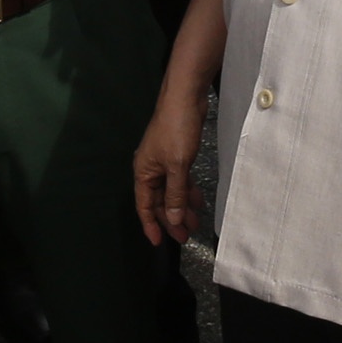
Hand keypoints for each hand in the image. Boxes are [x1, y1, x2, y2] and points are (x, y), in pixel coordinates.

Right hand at [132, 89, 204, 246]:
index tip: (159, 243)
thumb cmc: (176, 131)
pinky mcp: (177, 155)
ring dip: (182, 207)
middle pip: (159, 201)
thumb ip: (175, 194)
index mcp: (144, 172)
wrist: (185, 99)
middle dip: (171, 219)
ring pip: (172, 191)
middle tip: (185, 236)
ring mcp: (164, 162)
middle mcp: (151, 169)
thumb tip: (173, 219)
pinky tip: (198, 201)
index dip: (150, 225)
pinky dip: (188, 191)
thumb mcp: (177, 166)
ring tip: (195, 223)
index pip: (144, 205)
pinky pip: (180, 180)